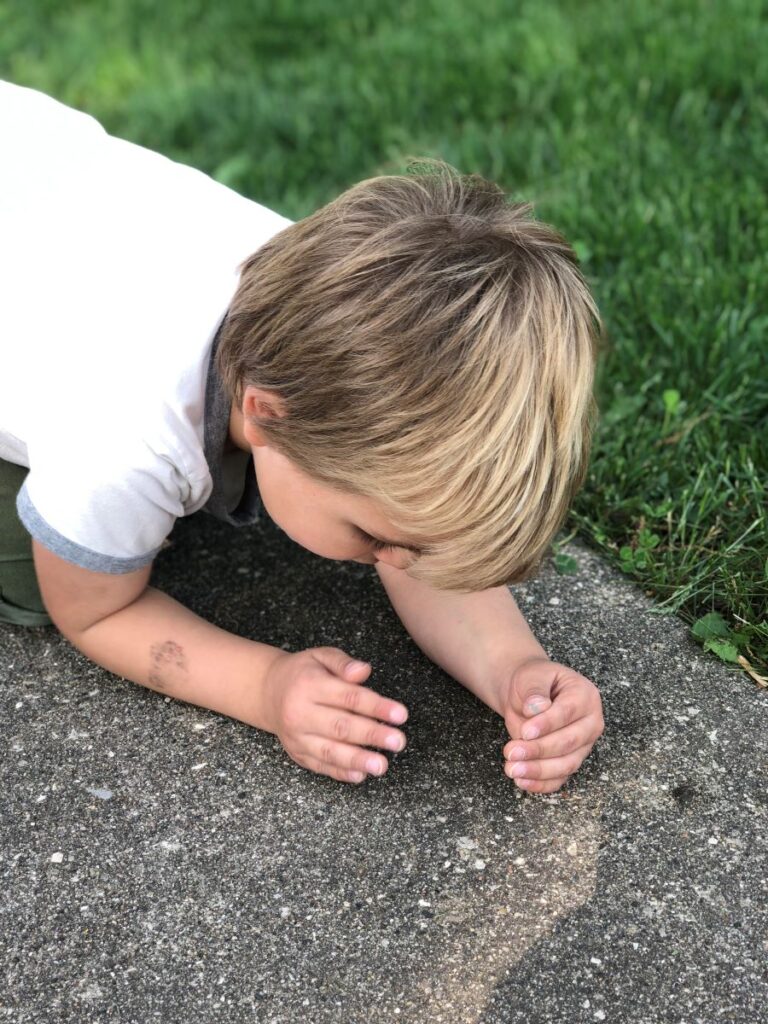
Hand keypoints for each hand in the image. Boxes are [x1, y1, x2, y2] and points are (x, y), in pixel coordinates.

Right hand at [263, 647, 408, 784]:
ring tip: (381, 765)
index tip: (400, 714)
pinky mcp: (297, 753)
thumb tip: (364, 671)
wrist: (268, 692)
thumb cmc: (303, 673)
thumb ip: (344, 663)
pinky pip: (320, 766)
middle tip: (398, 741)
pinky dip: (340, 773)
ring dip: (357, 760)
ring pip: (330, 751)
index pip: (349, 697)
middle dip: (372, 735)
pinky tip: (360, 775)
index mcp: (310, 685)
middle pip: (341, 726)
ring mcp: (297, 736)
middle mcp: (300, 712)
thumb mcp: (321, 656)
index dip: (376, 707)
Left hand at [499, 656, 603, 793]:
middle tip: (511, 752)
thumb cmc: (533, 682)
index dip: (547, 724)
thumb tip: (536, 707)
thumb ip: (534, 690)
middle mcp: (590, 722)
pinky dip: (541, 784)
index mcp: (585, 695)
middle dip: (539, 750)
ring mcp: (583, 745)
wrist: (527, 696)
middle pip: (569, 742)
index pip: (568, 713)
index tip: (525, 731)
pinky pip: (559, 778)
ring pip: (566, 764)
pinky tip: (521, 781)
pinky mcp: (571, 761)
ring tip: (512, 769)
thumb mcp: (531, 676)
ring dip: (538, 770)